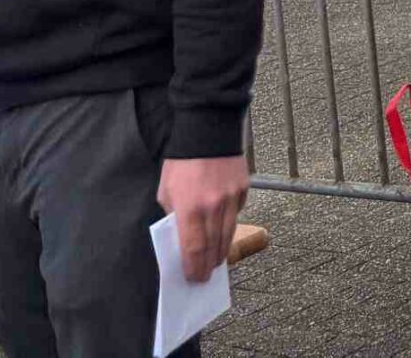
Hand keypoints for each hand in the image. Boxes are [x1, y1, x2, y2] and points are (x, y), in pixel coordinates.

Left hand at [157, 155, 248, 282]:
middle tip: (204, 277)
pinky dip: (229, 226)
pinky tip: (223, 232)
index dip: (193, 267)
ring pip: (228, 234)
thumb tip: (181, 235)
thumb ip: (174, 214)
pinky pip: (237, 214)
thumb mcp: (167, 191)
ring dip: (221, 251)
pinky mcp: (243, 189)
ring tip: (216, 262)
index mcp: (190, 208)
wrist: (208, 130)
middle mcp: (213, 207)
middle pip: (214, 246)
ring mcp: (232, 198)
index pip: (194, 249)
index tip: (192, 278)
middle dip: (208, 264)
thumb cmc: (182, 162)